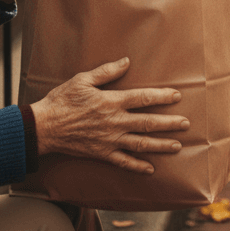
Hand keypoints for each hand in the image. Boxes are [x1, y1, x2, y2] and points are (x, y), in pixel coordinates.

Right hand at [31, 57, 188, 173]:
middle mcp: (115, 122)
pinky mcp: (101, 154)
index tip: (177, 96)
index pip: (143, 98)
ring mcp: (109, 140)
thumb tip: (127, 61)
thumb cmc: (63, 101)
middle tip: (186, 124)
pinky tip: (150, 169)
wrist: (43, 127)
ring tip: (177, 145)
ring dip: (160, 145)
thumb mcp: (83, 79)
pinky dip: (137, 167)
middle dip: (169, 123)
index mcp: (112, 102)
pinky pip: (123, 162)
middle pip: (148, 123)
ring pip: (141, 144)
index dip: (162, 96)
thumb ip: (107, 71)